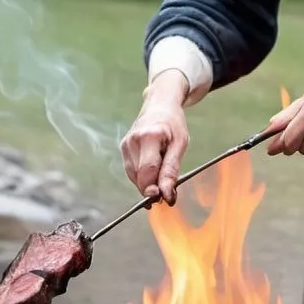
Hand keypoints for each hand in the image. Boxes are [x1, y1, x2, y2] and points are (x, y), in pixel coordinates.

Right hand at [120, 72, 189, 203]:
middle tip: (167, 194)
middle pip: (139, 176)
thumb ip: (172, 169)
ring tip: (161, 180)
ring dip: (147, 184)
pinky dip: (142, 176)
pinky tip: (153, 172)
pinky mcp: (123, 147)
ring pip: (134, 176)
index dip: (155, 189)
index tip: (166, 199)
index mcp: (150, 136)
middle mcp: (133, 140)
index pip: (148, 171)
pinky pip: (131, 170)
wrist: (160, 104)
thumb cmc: (173, 123)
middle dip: (152, 189)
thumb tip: (167, 194)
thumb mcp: (180, 144)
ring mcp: (125, 144)